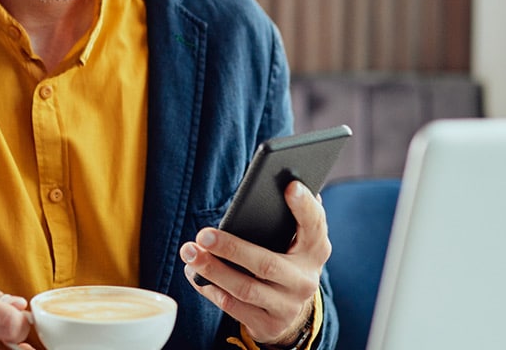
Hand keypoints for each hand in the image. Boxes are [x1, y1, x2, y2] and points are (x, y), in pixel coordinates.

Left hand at [182, 181, 328, 344]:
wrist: (290, 312)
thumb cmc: (284, 261)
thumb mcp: (294, 242)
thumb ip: (289, 219)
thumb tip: (283, 181)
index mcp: (316, 251)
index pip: (315, 226)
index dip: (304, 207)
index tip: (290, 185)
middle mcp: (305, 280)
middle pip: (266, 264)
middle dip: (232, 248)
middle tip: (203, 234)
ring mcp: (287, 306)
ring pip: (244, 289)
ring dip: (212, 270)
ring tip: (189, 252)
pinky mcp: (268, 324)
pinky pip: (233, 307)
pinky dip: (210, 289)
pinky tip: (194, 274)